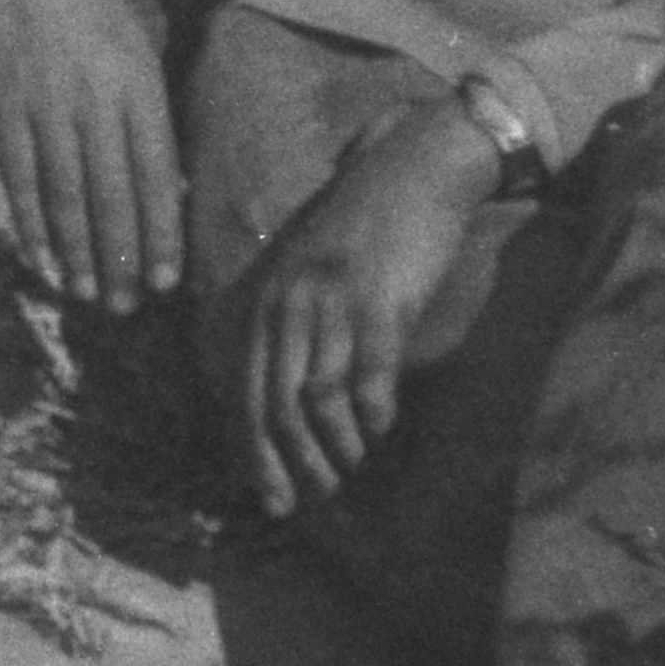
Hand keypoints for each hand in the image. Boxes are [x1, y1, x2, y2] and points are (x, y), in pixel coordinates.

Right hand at [0, 0, 177, 308]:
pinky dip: (31, 224)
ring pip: (66, 195)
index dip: (162, 232)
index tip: (168, 280)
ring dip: (77, 254)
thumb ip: (148, 112)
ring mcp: (46, 105)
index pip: (156, 174)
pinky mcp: (5, 108)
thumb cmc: (92, 6)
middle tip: (127, 306)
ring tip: (88, 296)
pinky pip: (21, 178)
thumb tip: (164, 186)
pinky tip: (42, 259)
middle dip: (122, 257)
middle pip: (113, 195)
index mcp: (139, 84)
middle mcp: (95, 99)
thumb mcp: (138, 44)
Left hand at [229, 89, 505, 514]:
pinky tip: (380, 432)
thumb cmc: (369, 219)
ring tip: (349, 473)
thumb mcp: (311, 264)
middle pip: (275, 405)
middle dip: (289, 464)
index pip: (248, 391)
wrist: (417, 163)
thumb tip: (296, 393)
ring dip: (333, 448)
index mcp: (268, 297)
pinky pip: (369, 375)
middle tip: (311, 501)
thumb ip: (295, 318)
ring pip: (317, 398)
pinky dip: (372, 414)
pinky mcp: (380, 299)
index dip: (256, 452)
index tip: (270, 497)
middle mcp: (290, 302)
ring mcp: (333, 301)